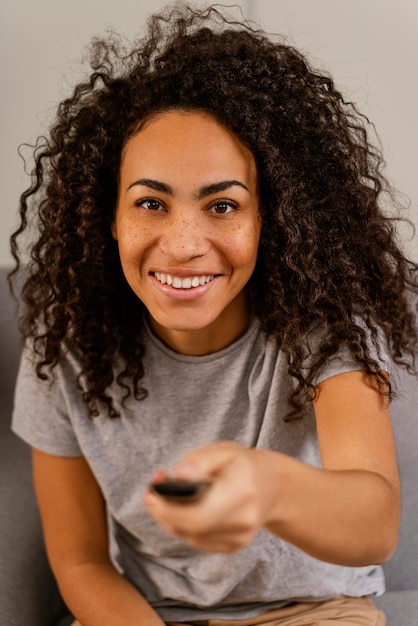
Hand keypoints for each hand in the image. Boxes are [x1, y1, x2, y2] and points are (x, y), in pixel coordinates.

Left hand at [144, 441, 277, 552]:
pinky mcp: (232, 546)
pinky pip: (197, 540)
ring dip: (169, 518)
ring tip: (163, 494)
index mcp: (242, 491)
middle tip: (151, 491)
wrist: (271, 486)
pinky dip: (182, 525)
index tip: (151, 491)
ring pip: (190, 536)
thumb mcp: (223, 451)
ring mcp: (239, 538)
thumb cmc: (242, 464)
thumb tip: (177, 474)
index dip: (168, 508)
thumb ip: (199, 461)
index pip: (199, 514)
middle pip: (191, 528)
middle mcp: (243, 520)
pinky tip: (180, 507)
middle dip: (163, 512)